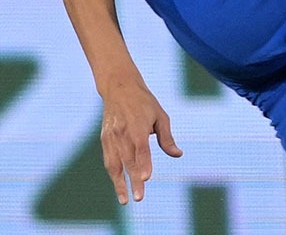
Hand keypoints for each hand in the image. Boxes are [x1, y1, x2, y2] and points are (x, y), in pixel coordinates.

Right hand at [99, 77, 181, 203]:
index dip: (144, 164)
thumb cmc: (144, 102)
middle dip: (133, 181)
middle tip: (138, 198)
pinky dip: (113, 173)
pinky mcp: (104, 139)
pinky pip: (108, 160)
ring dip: (119, 183)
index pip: (141, 149)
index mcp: (138, 127)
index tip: (146, 178)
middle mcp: (123, 134)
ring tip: (124, 200)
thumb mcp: (161, 116)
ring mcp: (111, 137)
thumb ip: (167, 137)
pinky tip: (118, 184)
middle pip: (128, 161)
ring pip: (114, 164)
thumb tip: (178, 154)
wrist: (119, 88)